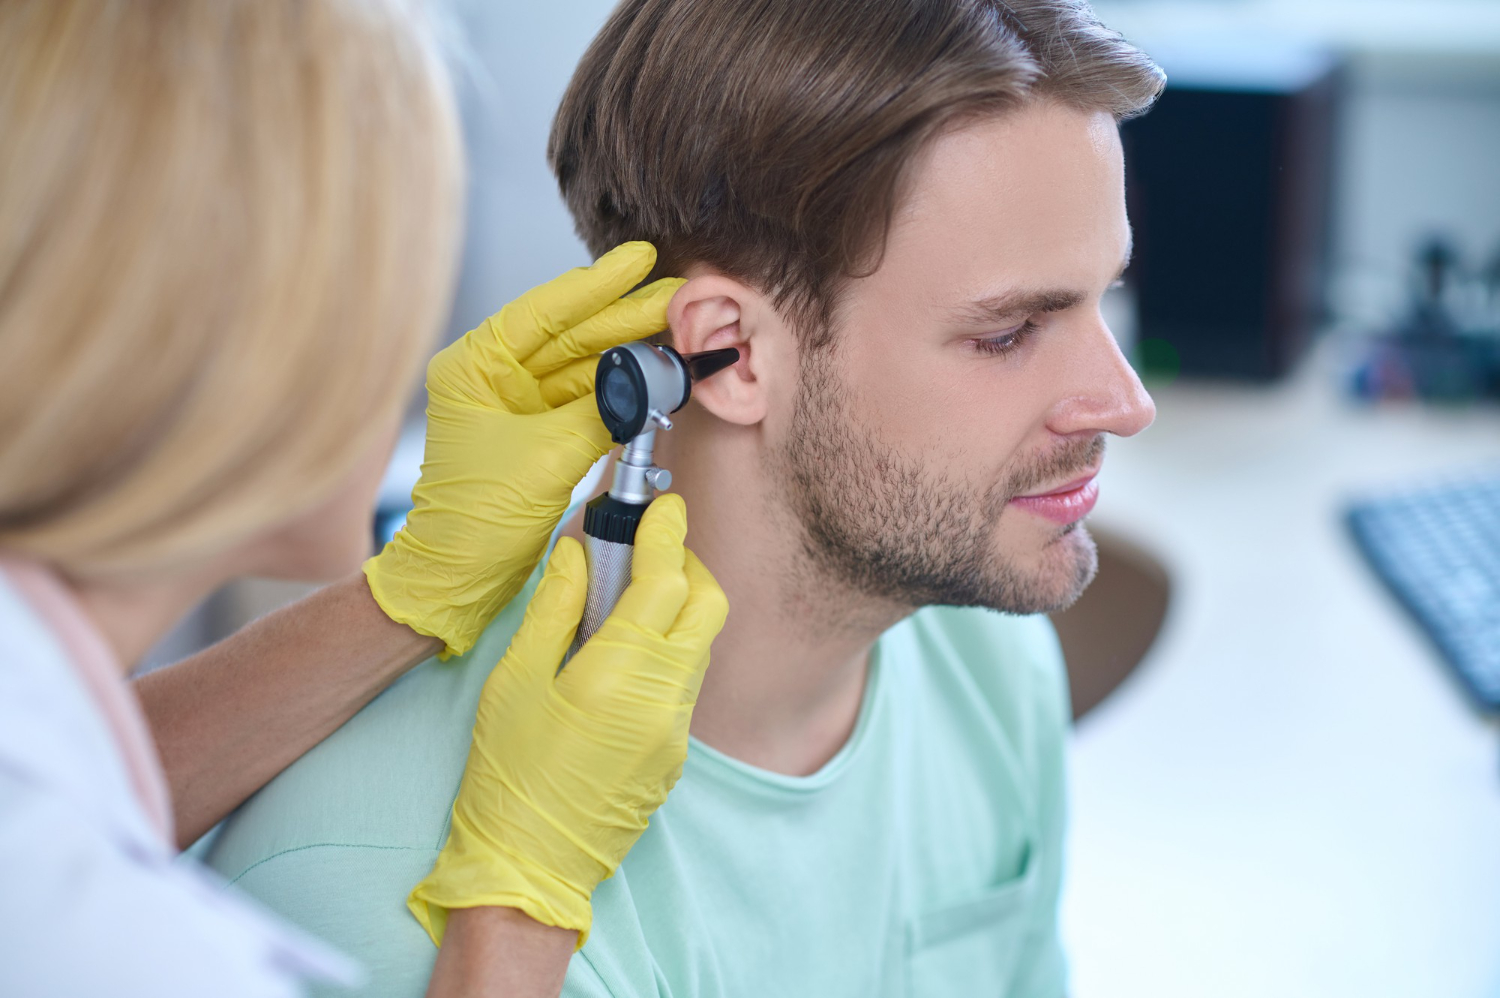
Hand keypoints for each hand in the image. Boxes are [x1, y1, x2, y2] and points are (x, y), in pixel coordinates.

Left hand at [365, 242, 683, 656]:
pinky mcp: (535, 431)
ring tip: (677, 330)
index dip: (596, 285)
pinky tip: (654, 371)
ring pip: (582, 365)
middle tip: (677, 295)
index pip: (543, 312)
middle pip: (569, 333)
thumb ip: (601, 412)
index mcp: (472, 366)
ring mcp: (514, 403)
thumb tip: (646, 380)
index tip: (639, 260)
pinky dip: (620, 390)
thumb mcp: (547, 457)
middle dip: (624, 316)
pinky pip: (585, 398)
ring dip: (629, 351)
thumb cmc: (477, 520)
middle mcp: (491, 376)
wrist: (459, 578)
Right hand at [407, 495, 727, 946]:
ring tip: (623, 604)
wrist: (529, 868)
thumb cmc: (507, 775)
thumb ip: (552, 608)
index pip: (666, 580)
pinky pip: (685, 685)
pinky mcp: (675, 756)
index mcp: (620, 673)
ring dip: (677, 611)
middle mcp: (663, 699)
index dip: (668, 533)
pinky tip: (620, 659)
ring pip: (699, 646)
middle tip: (650, 551)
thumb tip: (576, 552)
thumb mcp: (514, 681)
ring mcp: (676, 732)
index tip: (664, 505)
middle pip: (707, 606)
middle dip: (688, 566)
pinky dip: (666, 654)